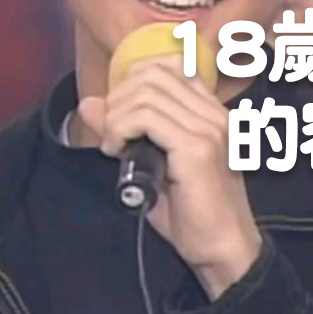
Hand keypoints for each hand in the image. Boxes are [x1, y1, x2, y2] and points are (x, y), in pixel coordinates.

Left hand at [77, 56, 261, 299]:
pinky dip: (120, 129)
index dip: (132, 81)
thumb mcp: (152, 163)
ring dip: (116, 117)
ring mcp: (208, 127)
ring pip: (145, 93)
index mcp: (211, 111)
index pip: (168, 66)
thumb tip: (89, 102)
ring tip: (113, 145)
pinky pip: (146, 118)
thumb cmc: (191, 212)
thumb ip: (124, 129)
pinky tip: (116, 151)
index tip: (118, 112)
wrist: (223, 247)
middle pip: (152, 73)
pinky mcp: (197, 148)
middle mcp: (213, 112)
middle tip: (111, 132)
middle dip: (119, 98)